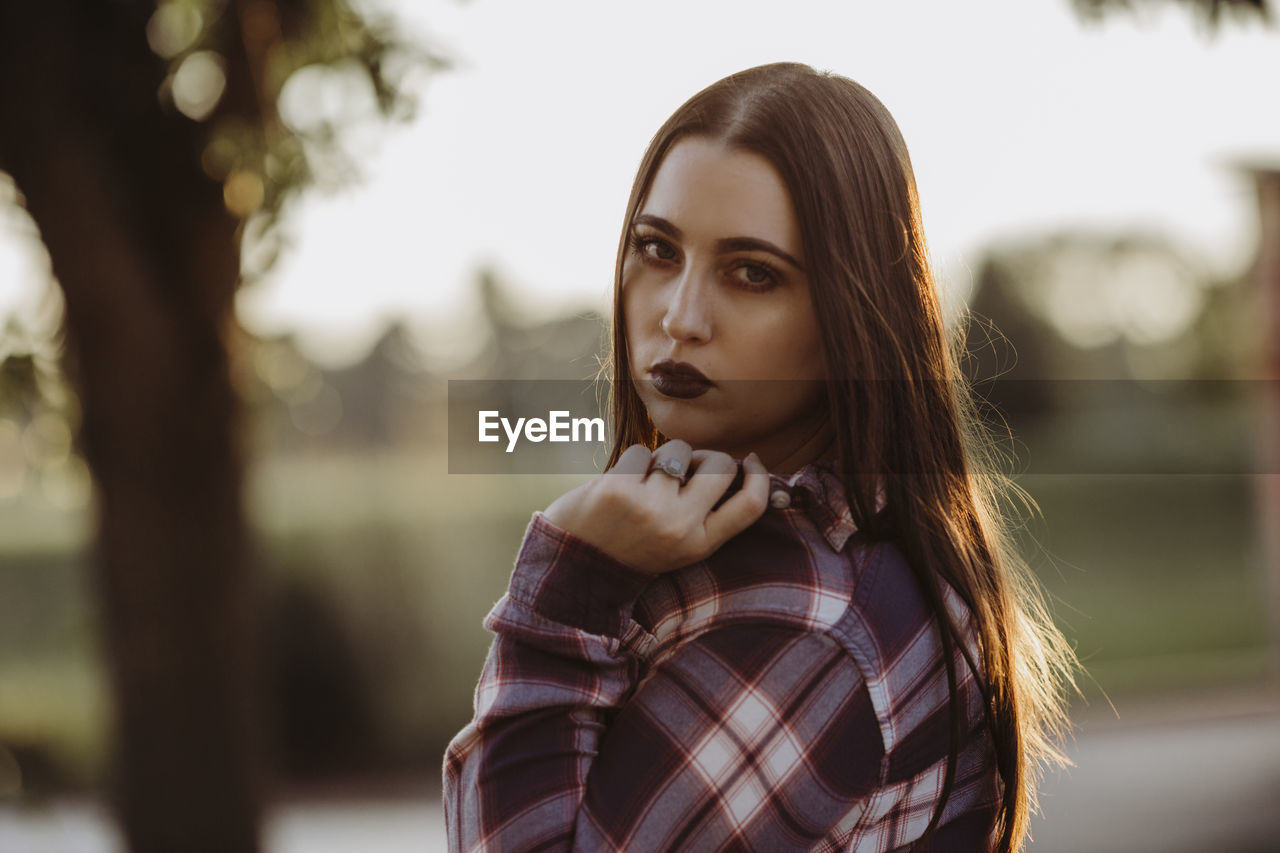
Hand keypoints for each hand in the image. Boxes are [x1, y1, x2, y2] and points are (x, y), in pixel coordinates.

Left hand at [542, 441, 770, 574]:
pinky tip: (619, 484)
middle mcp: (680, 527)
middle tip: (685, 467)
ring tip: (643, 482)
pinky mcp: (619, 489)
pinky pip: (642, 450)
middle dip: (706, 455)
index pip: (750, 506)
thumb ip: (704, 513)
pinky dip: (631, 461)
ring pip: (678, 450)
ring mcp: (649, 507)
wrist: (572, 569)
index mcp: (699, 545)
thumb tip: (733, 463)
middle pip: (720, 466)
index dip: (759, 476)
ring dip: (662, 456)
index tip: (751, 460)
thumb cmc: (631, 548)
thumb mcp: (678, 546)